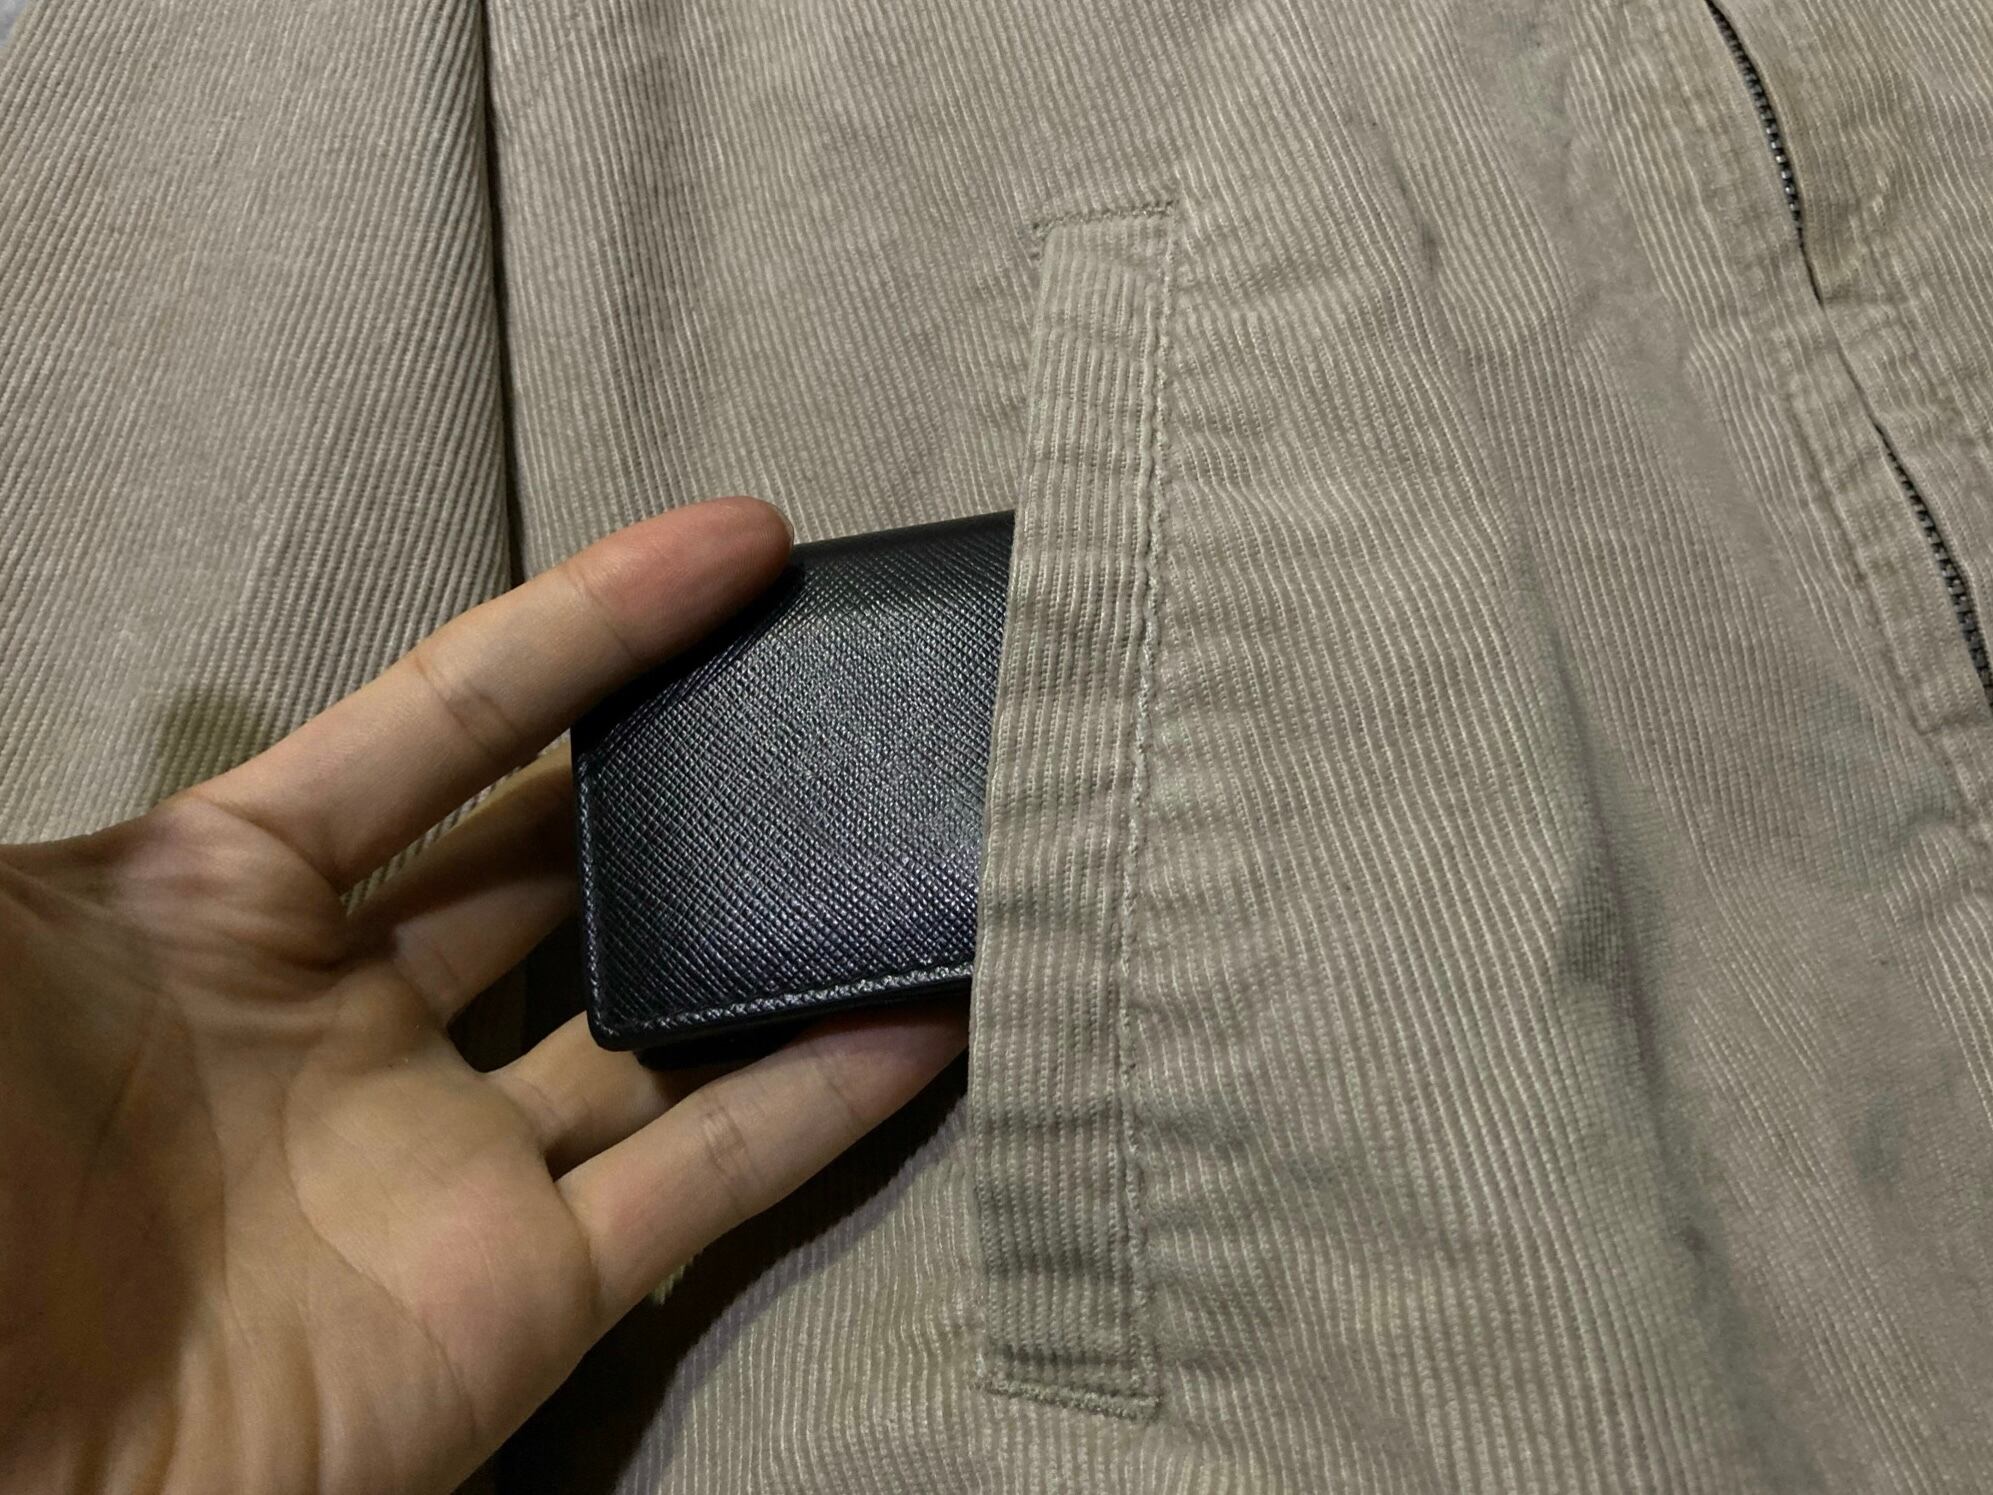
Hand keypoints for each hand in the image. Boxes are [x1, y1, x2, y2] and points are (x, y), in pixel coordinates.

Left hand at [0, 497, 969, 1494]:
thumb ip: (85, 831)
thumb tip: (214, 719)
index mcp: (216, 903)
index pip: (448, 717)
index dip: (592, 620)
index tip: (736, 543)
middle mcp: (351, 1018)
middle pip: (564, 856)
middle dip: (682, 769)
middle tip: (818, 682)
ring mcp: (446, 1158)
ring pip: (660, 1020)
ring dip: (778, 939)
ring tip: (903, 839)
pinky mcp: (520, 1300)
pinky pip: (706, 1183)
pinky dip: (823, 1104)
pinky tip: (925, 1020)